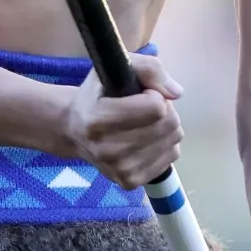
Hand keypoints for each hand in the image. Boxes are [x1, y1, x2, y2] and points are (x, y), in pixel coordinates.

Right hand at [62, 53, 185, 190]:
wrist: (74, 131)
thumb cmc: (96, 95)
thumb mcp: (114, 68)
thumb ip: (148, 68)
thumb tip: (176, 93)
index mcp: (98, 119)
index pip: (156, 107)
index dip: (153, 94)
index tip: (139, 93)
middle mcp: (107, 149)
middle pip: (169, 124)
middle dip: (163, 110)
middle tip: (142, 108)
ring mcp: (120, 169)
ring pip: (173, 141)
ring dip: (164, 127)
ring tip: (142, 123)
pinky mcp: (130, 182)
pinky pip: (171, 156)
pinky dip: (163, 144)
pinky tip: (144, 139)